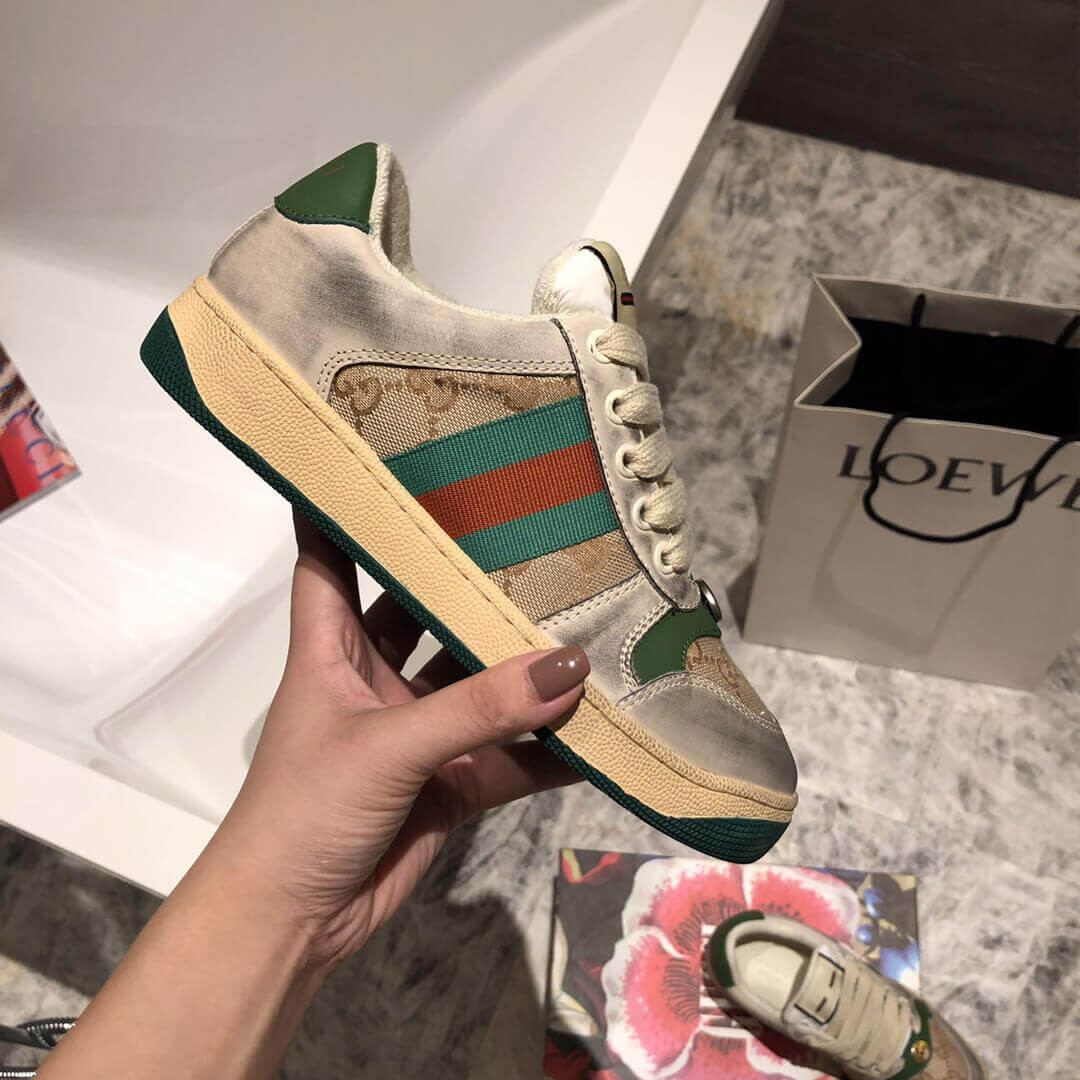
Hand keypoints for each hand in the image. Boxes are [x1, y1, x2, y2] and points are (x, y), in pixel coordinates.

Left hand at [207, 513, 586, 970]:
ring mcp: (414, 732)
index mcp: (329, 647)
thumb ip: (478, 710)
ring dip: (522, 667)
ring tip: (586, 619)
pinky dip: (547, 748)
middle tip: (533, 529)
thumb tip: (571, 665)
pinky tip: (598, 726)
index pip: (330, 555)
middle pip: (423, 611)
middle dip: (470, 580)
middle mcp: (373, 678)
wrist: (293, 924)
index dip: (348, 504)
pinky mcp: (447, 783)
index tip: (389, 451)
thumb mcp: (387, 747)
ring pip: (477, 685)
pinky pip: (507, 756)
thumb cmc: (305, 810)